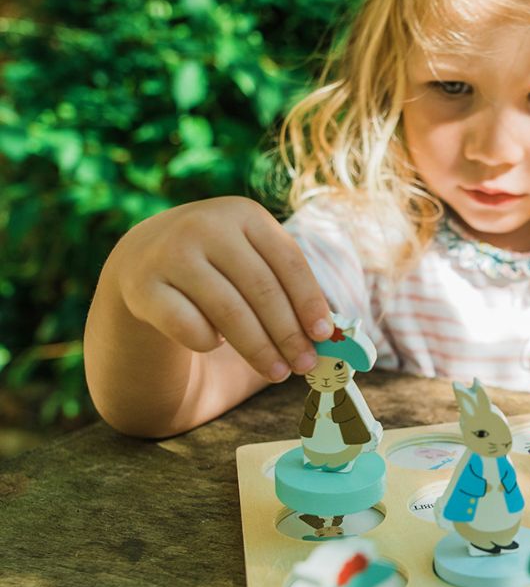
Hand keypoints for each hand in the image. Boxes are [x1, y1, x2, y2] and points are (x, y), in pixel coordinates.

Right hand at [113, 197, 331, 381]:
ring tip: (278, 372)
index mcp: (244, 214)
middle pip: (261, 290)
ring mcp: (170, 254)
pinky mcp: (144, 287)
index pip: (288, 261)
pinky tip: (216, 344)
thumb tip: (328, 337)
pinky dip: (209, 342)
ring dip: (260, 349)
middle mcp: (206, 225)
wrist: (145, 258)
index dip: (309, 301)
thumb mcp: (253, 260)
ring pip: (229, 312)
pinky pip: (189, 327)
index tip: (323, 336)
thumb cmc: (221, 267)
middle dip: (288, 334)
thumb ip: (286, 288)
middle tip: (305, 365)